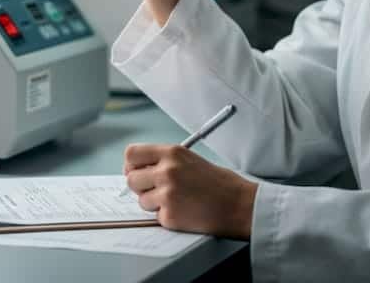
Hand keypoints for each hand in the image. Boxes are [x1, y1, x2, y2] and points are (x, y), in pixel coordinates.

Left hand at [123, 144, 257, 239]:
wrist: (239, 205)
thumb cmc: (218, 183)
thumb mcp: (189, 160)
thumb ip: (163, 162)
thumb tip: (138, 170)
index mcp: (171, 153)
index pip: (131, 154)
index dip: (131, 165)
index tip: (137, 172)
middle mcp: (166, 171)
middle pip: (131, 179)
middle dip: (141, 187)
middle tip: (156, 190)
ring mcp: (167, 194)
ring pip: (142, 200)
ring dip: (154, 204)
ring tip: (178, 201)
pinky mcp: (170, 216)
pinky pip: (156, 217)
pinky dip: (167, 217)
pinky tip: (185, 211)